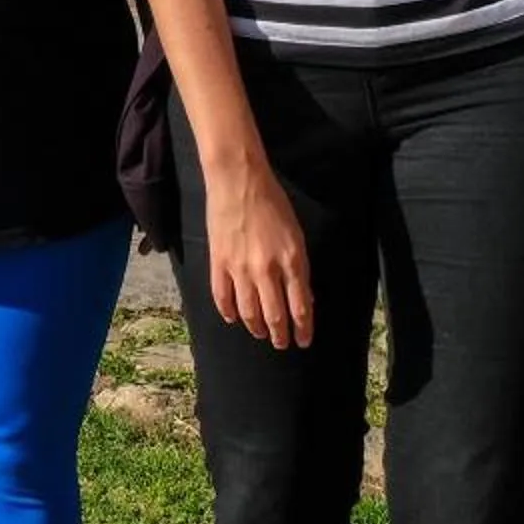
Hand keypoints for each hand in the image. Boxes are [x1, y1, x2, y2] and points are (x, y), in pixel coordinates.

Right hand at [204, 159, 313, 349]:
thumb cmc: (272, 202)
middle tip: (282, 343)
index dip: (303, 329)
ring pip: (248, 312)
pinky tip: (233, 318)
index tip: (304, 341)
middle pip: (275, 316)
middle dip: (280, 335)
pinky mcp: (218, 262)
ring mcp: (240, 268)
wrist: (238, 180)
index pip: (301, 307)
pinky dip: (228, 313)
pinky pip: (222, 297)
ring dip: (256, 328)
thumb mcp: (296, 235)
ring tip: (260, 333)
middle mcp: (266, 269)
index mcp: (291, 260)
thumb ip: (300, 268)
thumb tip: (304, 297)